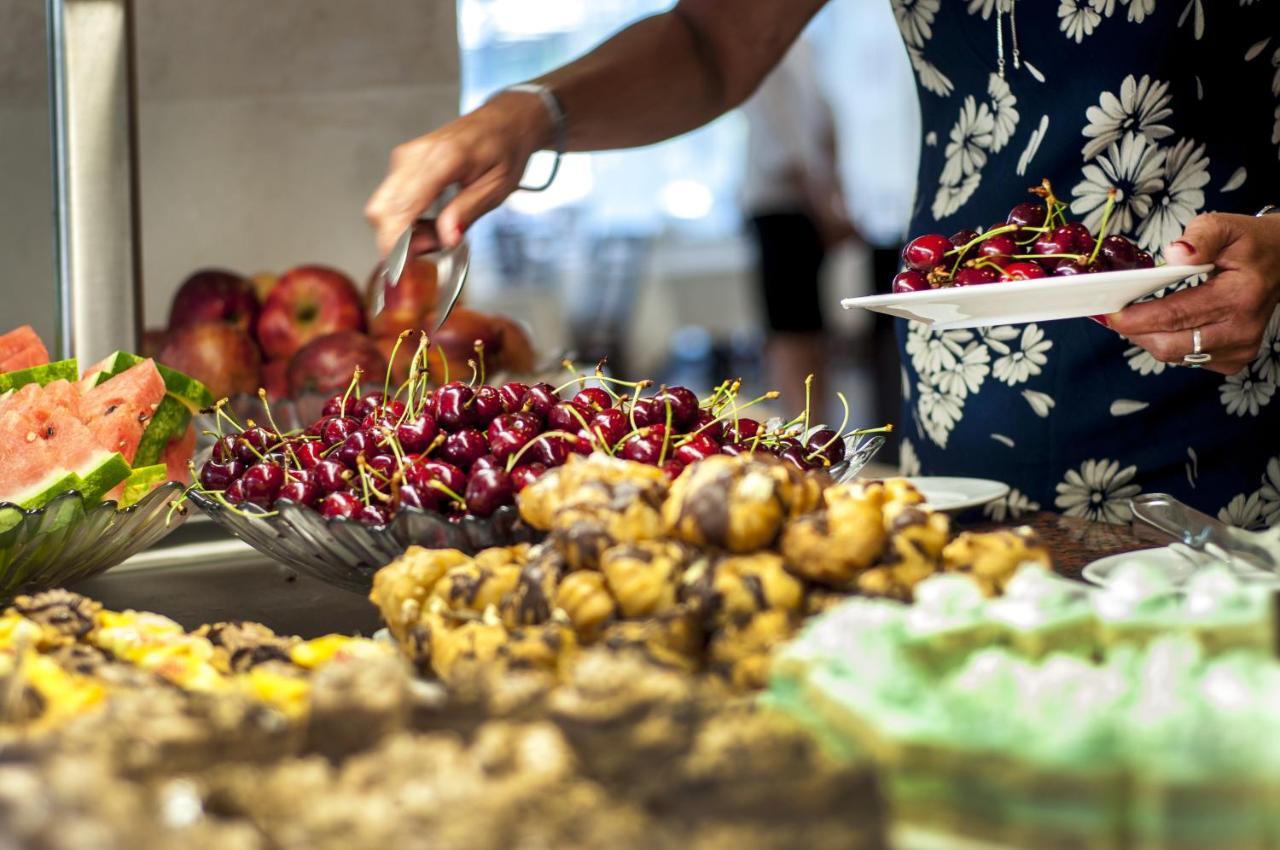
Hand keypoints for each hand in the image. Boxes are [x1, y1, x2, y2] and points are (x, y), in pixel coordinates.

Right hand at [365, 92, 552, 255]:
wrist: (503, 122)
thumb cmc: (506, 151)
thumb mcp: (498, 187)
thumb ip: (468, 211)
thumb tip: (446, 239)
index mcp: (442, 159)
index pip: (401, 208)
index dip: (396, 245)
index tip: (404, 271)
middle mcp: (414, 155)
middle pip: (380, 211)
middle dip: (400, 242)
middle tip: (437, 245)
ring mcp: (404, 157)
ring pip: (382, 209)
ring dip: (405, 232)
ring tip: (442, 230)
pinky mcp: (402, 163)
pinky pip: (390, 200)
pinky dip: (406, 220)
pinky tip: (433, 219)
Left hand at [1106, 212, 1279, 375]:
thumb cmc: (1249, 244)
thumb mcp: (1226, 227)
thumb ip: (1200, 237)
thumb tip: (1174, 254)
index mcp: (1239, 297)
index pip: (1175, 316)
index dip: (1136, 318)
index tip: (1110, 312)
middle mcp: (1241, 330)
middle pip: (1169, 345)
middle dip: (1135, 331)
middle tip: (1116, 314)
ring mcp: (1239, 349)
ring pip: (1174, 356)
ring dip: (1148, 338)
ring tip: (1137, 317)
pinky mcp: (1234, 360)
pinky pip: (1187, 359)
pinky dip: (1167, 343)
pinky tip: (1163, 325)